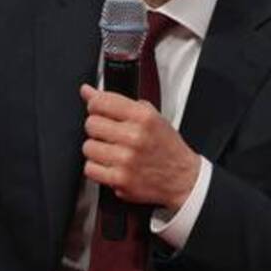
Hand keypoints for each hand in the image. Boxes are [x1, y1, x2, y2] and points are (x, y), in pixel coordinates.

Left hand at [79, 83, 199, 209]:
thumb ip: (117, 102)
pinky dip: (97, 168)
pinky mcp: (120, 179)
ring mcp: (126, 159)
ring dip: (97, 149)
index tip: (98, 110)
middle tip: (109, 134)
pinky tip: (110, 165)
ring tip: (111, 151)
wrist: (183, 178)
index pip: (101, 102)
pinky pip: (90, 168)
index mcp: (143, 116)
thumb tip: (87, 91)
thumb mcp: (149, 116)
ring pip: (88, 147)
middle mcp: (134, 136)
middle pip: (91, 124)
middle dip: (97, 128)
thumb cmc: (166, 147)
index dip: (94, 106)